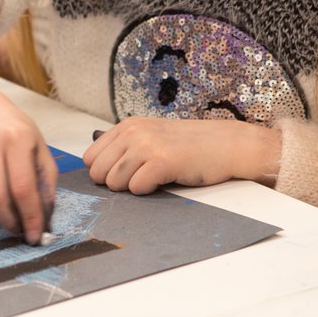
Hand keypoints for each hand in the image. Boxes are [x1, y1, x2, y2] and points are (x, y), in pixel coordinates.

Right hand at [0, 99, 57, 244]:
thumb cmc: (15, 133)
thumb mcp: (39, 149)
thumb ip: (46, 184)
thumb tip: (44, 221)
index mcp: (17, 137)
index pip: (23, 187)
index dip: (30, 216)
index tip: (35, 236)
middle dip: (11, 222)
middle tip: (21, 231)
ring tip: (10, 220)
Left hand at [83, 117, 280, 194]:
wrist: (226, 145)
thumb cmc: (189, 146)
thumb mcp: (151, 136)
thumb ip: (125, 147)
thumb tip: (96, 171)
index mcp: (128, 125)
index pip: (91, 157)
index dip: (104, 171)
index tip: (125, 173)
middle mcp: (134, 132)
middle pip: (98, 173)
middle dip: (115, 183)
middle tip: (141, 178)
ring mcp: (147, 145)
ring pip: (115, 183)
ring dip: (132, 188)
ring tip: (154, 178)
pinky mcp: (163, 161)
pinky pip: (136, 188)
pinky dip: (147, 191)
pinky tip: (163, 181)